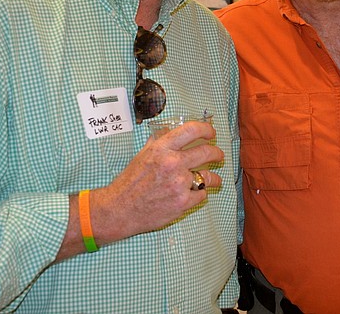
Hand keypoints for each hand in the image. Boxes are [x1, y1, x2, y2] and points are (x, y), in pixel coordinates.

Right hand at [92, 120, 223, 241]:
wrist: (120, 209)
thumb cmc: (130, 182)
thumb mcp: (143, 155)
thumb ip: (159, 142)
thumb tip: (171, 130)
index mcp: (162, 148)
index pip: (192, 130)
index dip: (206, 129)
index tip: (211, 133)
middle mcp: (173, 163)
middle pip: (207, 152)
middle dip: (217, 153)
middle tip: (219, 155)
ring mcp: (179, 183)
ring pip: (208, 176)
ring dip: (214, 178)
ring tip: (215, 179)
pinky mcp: (183, 202)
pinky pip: (201, 194)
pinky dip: (199, 194)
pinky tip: (194, 194)